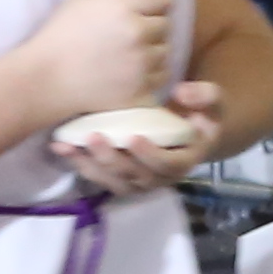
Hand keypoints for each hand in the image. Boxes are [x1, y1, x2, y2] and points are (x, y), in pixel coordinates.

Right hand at [14, 0, 176, 124]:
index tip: (147, 10)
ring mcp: (141, 64)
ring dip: (153, 53)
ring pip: (166, 53)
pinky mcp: (140, 90)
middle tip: (134, 35)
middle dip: (152, 28)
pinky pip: (161, 78)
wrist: (44, 78)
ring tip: (133, 56)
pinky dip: (151, 76)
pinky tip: (134, 74)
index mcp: (124, 7)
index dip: (156, 3)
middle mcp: (138, 33)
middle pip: (166, 26)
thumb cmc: (57, 36)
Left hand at [54, 84, 226, 194]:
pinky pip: (99, 177)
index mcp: (184, 161)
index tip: (134, 137)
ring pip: (113, 181)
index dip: (151, 156)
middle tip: (94, 138)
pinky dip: (79, 164)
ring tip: (70, 146)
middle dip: (113, 159)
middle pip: (135, 176)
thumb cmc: (197, 115)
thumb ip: (205, 96)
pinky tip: (61, 148)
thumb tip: (182, 92)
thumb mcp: (211, 103)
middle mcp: (160, 178)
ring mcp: (138, 181)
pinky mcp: (120, 177)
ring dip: (90, 165)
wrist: (186, 132)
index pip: (168, 165)